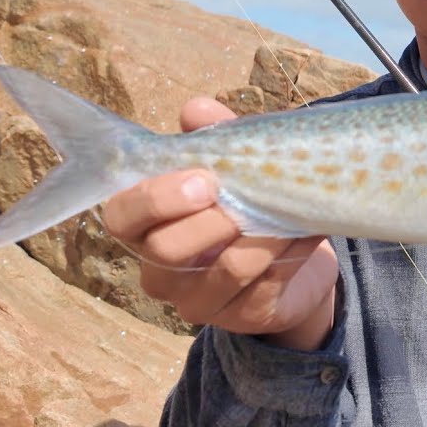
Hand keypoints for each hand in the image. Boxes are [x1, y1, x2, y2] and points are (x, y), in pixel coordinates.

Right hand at [100, 97, 338, 349]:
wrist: (297, 256)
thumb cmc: (249, 200)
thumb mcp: (235, 162)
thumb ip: (215, 135)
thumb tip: (195, 110)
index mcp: (147, 227)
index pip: (122, 217)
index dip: (155, 198)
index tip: (203, 179)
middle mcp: (162, 271)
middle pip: (165, 250)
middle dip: (209, 220)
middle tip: (239, 199)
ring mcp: (200, 300)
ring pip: (224, 270)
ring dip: (261, 235)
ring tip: (285, 211)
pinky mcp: (243, 317)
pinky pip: (264, 286)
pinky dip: (289, 254)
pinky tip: (303, 234)